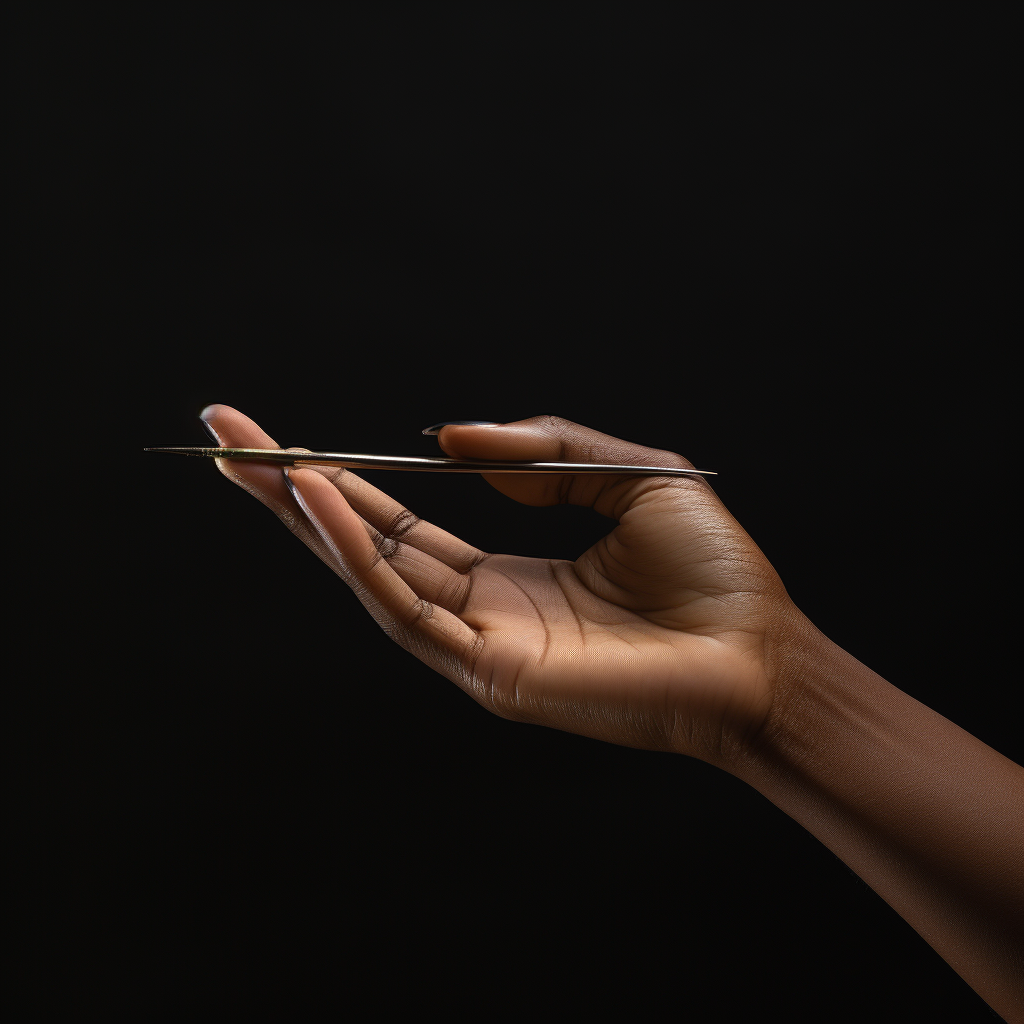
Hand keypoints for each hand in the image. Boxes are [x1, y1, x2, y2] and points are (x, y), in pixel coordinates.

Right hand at [200, 406, 795, 767]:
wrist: (763, 653)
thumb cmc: (714, 575)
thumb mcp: (631, 474)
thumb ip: (540, 452)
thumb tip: (447, 441)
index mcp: (513, 574)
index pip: (407, 525)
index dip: (349, 482)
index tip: (293, 441)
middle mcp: (483, 610)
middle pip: (369, 548)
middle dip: (297, 494)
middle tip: (230, 439)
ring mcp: (479, 646)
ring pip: (371, 576)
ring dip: (308, 516)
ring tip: (251, 460)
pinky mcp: (489, 673)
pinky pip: (406, 606)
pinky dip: (358, 554)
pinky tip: (323, 501)